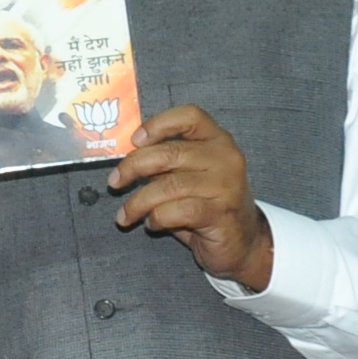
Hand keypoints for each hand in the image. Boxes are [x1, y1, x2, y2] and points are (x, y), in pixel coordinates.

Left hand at [111, 105, 273, 286]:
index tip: (134, 140)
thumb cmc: (208, 205)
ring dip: (137, 202)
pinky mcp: (221, 213)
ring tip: (126, 215)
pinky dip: (155, 218)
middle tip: (114, 183)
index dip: (158, 124)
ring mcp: (226, 185)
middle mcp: (225, 158)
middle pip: (169, 152)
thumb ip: (168, 161)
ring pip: (167, 186)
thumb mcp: (191, 176)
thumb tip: (125, 158)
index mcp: (218, 140)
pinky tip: (152, 224)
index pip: (190, 116)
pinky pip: (175, 211)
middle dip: (132, 167)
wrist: (243, 242)